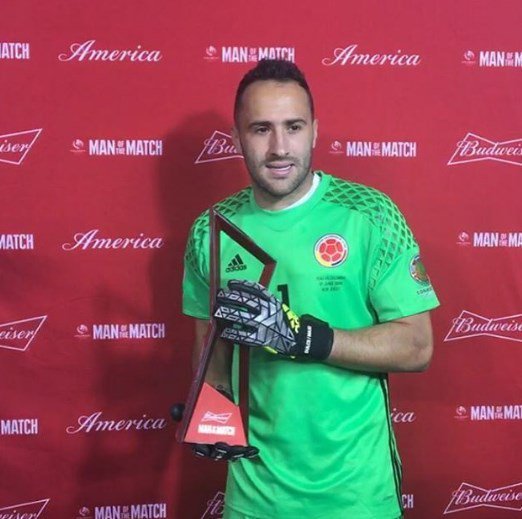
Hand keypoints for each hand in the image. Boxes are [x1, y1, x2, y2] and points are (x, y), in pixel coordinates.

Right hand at [170, 393, 258, 461]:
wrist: (218, 399)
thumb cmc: (204, 405)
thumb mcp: (192, 407)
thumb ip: (184, 410)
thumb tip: (176, 412)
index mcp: (198, 441)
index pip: (198, 449)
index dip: (201, 450)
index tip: (205, 448)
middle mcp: (211, 446)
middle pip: (215, 453)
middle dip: (220, 451)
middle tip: (224, 445)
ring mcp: (225, 445)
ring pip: (229, 453)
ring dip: (235, 453)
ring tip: (239, 449)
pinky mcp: (236, 441)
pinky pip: (241, 449)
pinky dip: (247, 451)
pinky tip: (254, 450)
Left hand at [213, 280, 333, 359]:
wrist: (297, 338)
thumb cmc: (284, 320)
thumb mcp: (276, 305)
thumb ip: (263, 299)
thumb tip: (243, 294)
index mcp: (271, 300)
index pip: (254, 289)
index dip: (241, 285)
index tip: (230, 284)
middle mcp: (267, 310)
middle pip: (245, 301)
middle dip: (230, 298)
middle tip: (219, 296)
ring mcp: (264, 324)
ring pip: (242, 317)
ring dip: (227, 313)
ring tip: (217, 312)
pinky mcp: (261, 338)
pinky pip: (244, 335)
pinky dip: (233, 333)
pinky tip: (224, 332)